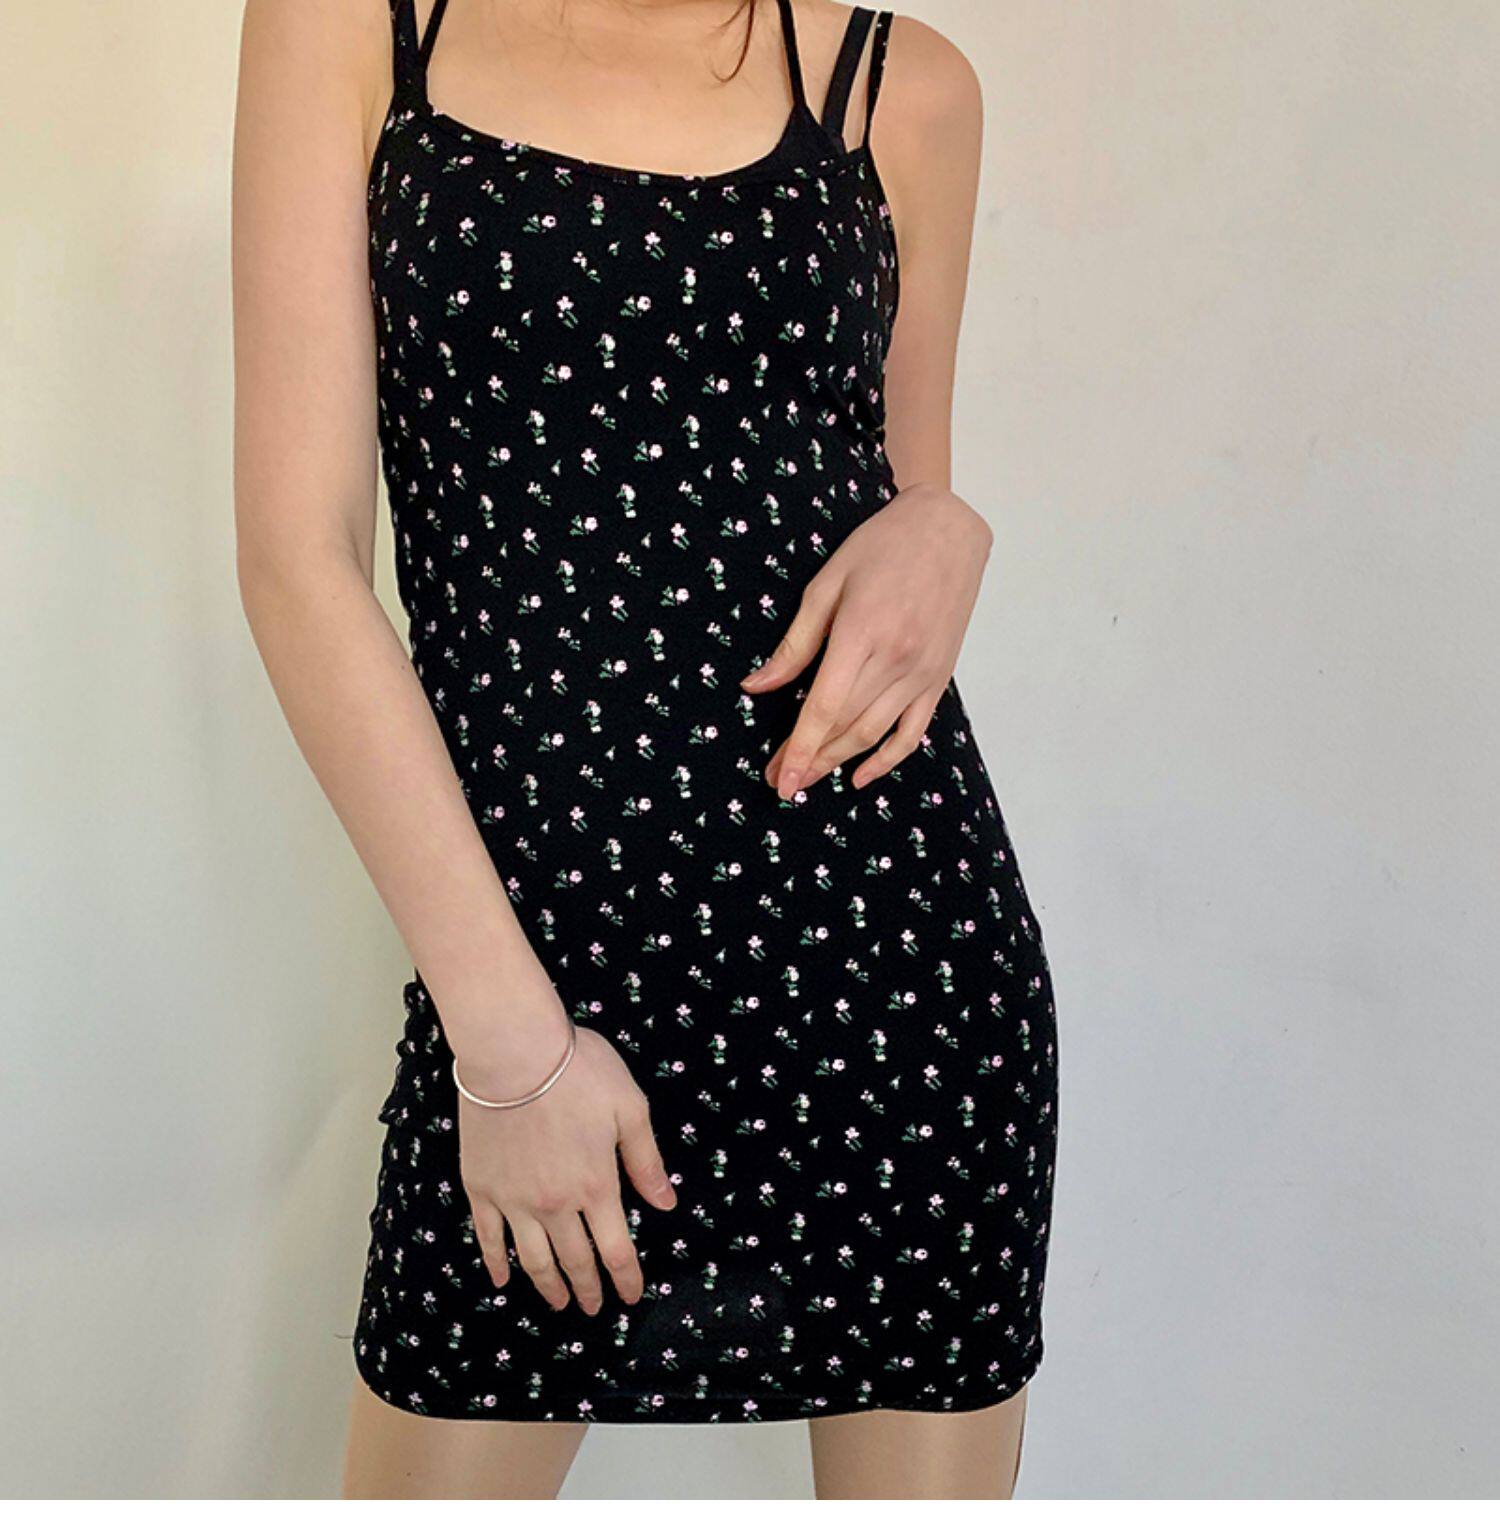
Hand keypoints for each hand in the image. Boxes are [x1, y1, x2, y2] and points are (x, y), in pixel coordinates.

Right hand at [455, 1019, 676, 1314]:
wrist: (514, 1051)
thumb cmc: (577, 1071)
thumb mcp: (629, 1108)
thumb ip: (646, 1160)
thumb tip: (666, 1203)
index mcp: (597, 1186)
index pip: (616, 1249)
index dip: (626, 1278)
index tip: (631, 1296)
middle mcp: (556, 1204)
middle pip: (576, 1261)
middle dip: (588, 1289)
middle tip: (592, 1308)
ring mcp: (514, 1199)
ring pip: (533, 1258)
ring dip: (548, 1286)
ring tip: (557, 1302)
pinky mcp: (481, 1187)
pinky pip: (487, 1237)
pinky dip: (495, 1263)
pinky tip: (502, 1279)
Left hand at [741, 483, 992, 797]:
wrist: (947, 530)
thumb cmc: (882, 546)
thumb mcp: (826, 585)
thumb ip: (795, 643)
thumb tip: (757, 686)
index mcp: (861, 633)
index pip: (823, 708)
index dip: (799, 749)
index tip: (781, 778)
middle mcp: (896, 659)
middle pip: (845, 727)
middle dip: (810, 760)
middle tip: (781, 781)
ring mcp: (922, 672)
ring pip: (874, 734)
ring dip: (839, 762)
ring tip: (810, 779)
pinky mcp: (939, 678)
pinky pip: (913, 731)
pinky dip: (887, 759)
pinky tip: (860, 776)